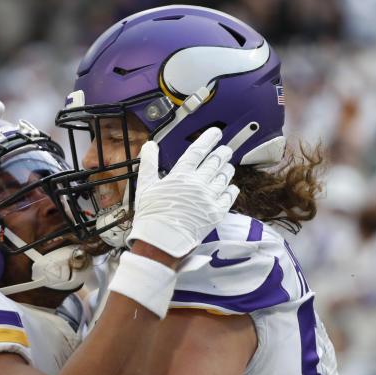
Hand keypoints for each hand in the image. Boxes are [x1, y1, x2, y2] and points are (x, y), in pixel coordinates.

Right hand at [129, 127, 237, 258]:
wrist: (161, 242)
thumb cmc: (151, 217)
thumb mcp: (144, 187)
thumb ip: (149, 164)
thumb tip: (150, 146)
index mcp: (181, 176)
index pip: (198, 151)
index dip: (208, 139)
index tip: (216, 132)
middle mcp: (198, 184)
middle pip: (215, 161)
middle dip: (222, 153)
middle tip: (225, 149)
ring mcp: (209, 199)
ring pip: (224, 177)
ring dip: (227, 169)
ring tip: (228, 166)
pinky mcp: (216, 213)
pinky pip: (229, 196)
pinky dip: (231, 189)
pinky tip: (230, 187)